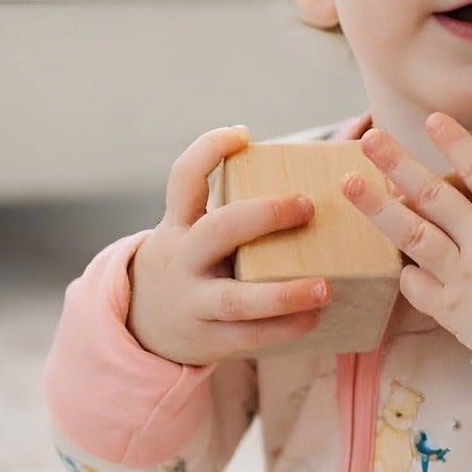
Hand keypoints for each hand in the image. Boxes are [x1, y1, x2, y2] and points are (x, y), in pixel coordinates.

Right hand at [126, 126, 330, 364]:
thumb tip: (310, 178)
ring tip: (324, 287)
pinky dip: (283, 328)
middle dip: (263, 216)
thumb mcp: (193, 232)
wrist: (147, 325)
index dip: (208, 151)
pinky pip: (248, 335)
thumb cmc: (194, 265)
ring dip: (283, 294)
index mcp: (179, 225)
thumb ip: (232, 211)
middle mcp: (182, 259)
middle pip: (217, 231)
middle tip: (307, 206)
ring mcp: (193, 301)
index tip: (243, 134)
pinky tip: (312, 318)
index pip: (183, 178)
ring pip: (235, 299)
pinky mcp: (207, 338)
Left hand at [342, 111, 471, 351]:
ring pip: (411, 233)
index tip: (432, 119)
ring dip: (376, 207)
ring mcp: (464, 274)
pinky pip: (417, 286)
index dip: (457, 142)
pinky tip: (400, 266)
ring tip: (349, 185)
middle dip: (398, 163)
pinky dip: (406, 274)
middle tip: (369, 140)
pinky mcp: (452, 311)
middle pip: (433, 193)